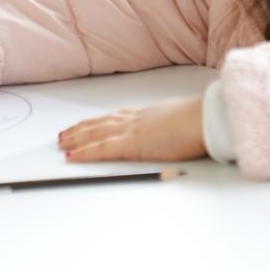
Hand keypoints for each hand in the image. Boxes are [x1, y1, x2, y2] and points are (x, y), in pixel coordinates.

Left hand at [57, 96, 206, 162]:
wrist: (207, 119)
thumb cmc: (203, 122)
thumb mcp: (185, 123)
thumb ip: (175, 128)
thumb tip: (179, 133)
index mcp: (149, 114)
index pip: (118, 116)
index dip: (101, 120)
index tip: (90, 122)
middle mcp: (136, 119)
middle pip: (101, 123)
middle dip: (82, 128)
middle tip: (65, 133)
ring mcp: (132, 131)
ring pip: (96, 133)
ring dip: (77, 137)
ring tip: (62, 142)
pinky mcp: (132, 145)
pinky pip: (101, 149)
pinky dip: (84, 152)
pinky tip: (72, 156)